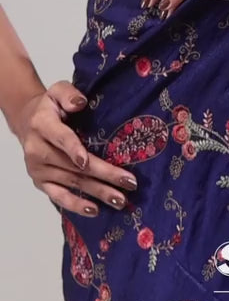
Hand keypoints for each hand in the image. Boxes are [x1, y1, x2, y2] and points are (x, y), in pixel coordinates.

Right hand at [17, 79, 137, 217]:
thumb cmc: (50, 106)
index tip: (87, 161)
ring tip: (120, 199)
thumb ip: (69, 94)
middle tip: (128, 183)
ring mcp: (39, 170)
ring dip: (97, 192)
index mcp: (43, 125)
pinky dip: (76, 205)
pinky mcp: (41, 183)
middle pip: (73, 165)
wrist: (28, 122)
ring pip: (72, 182)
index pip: (60, 138)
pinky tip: (94, 210)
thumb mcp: (58, 91)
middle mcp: (38, 150)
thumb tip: (81, 102)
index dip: (73, 149)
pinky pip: (58, 197)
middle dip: (103, 175)